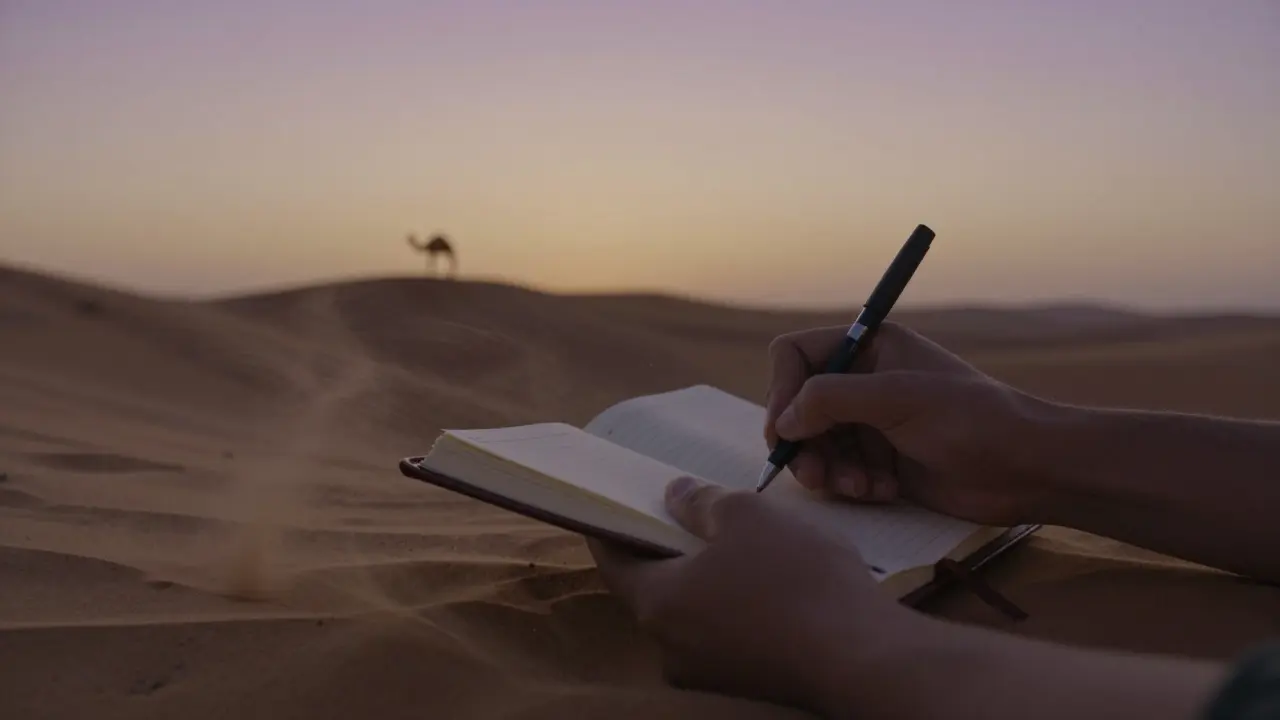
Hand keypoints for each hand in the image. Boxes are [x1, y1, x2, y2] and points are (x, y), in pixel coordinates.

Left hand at [587, 475, 920, 714]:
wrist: (864, 657)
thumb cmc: (795, 578)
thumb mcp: (746, 516)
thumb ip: (701, 502)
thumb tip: (674, 494)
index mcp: (656, 605)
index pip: (613, 561)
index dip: (612, 528)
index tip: (616, 504)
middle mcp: (670, 648)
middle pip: (654, 589)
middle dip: (667, 550)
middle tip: (685, 514)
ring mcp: (708, 673)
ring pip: (693, 613)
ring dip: (706, 578)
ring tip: (737, 542)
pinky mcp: (746, 683)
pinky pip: (726, 634)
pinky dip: (734, 605)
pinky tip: (767, 581)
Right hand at [765, 322, 1052, 525]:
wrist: (1027, 469)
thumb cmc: (973, 420)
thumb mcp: (898, 398)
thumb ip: (832, 399)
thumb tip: (784, 421)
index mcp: (869, 347)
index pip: (796, 355)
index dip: (782, 391)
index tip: (786, 429)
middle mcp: (863, 381)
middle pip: (798, 407)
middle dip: (804, 443)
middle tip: (814, 476)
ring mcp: (870, 423)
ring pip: (814, 445)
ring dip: (827, 471)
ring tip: (859, 488)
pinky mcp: (880, 461)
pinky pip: (838, 472)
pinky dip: (851, 485)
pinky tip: (882, 492)